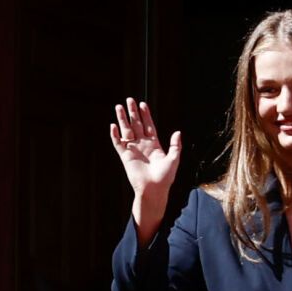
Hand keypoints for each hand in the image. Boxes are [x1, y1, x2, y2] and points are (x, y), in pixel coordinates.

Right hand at [110, 98, 180, 243]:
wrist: (154, 190)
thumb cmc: (165, 178)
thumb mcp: (174, 159)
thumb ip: (175, 145)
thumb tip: (178, 132)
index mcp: (154, 144)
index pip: (149, 125)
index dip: (146, 115)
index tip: (143, 104)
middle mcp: (142, 145)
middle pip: (136, 124)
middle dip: (132, 112)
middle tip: (129, 99)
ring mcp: (133, 149)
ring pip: (126, 130)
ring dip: (122, 119)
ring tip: (119, 107)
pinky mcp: (125, 156)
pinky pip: (118, 143)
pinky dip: (115, 135)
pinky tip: (113, 126)